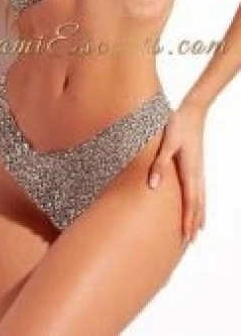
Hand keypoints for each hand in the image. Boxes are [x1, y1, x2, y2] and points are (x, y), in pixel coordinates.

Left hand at [147, 99, 206, 244]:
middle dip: (193, 223)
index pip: (190, 202)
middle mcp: (197, 174)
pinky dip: (200, 203)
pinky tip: (198, 205)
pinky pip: (199, 190)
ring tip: (195, 231)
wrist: (193, 112)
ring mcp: (199, 170)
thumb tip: (153, 186)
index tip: (186, 238)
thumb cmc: (178, 126)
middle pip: (197, 205)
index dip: (188, 221)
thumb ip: (159, 164)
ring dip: (198, 216)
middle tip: (188, 242)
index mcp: (190, 172)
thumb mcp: (166, 144)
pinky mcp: (196, 165)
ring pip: (200, 199)